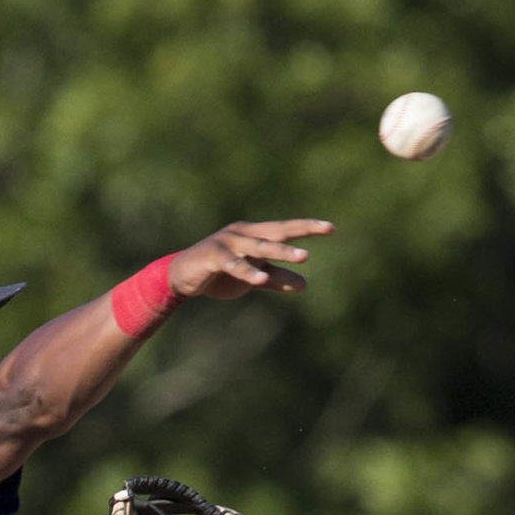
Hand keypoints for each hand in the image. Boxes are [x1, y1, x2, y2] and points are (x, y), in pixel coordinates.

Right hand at [169, 219, 332, 302]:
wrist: (182, 278)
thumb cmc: (219, 275)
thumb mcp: (253, 278)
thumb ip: (277, 279)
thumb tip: (304, 286)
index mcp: (254, 235)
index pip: (284, 230)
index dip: (307, 228)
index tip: (331, 228)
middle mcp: (243, 233)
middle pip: (276, 231)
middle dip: (301, 231)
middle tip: (324, 231)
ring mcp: (228, 243)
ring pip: (259, 246)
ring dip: (281, 251)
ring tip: (303, 257)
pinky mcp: (212, 256)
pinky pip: (234, 264)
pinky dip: (247, 271)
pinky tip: (261, 279)